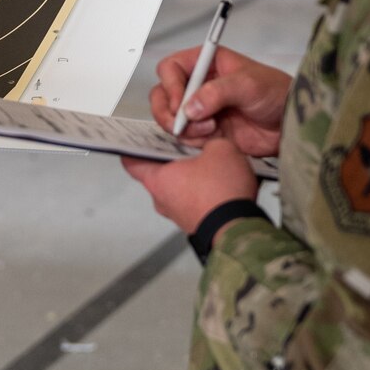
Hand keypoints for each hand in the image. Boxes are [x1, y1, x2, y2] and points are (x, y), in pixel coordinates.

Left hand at [121, 136, 257, 235]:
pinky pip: (194, 201)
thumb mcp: (221, 149)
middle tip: (186, 144)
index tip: (137, 140)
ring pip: (178, 188)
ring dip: (191, 175)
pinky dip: (203, 191)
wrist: (238, 229)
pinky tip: (220, 181)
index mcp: (158, 179)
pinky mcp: (194, 222)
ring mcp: (177, 214)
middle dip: (173, 158)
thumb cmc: (221, 193)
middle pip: (159, 173)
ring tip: (209, 162)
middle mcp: (162, 199)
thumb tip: (212, 144)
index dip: (133, 147)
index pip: (132, 162)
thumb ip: (211, 140)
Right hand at [149, 45, 290, 157]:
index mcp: (206, 63)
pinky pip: (185, 137)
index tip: (179, 103)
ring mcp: (200, 109)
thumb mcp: (248, 84)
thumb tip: (191, 106)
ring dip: (183, 128)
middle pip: (162, 94)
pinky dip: (193, 140)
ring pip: (171, 118)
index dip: (170, 85)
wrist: (290, 124)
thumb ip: (218, 92)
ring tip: (210, 129)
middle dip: (169, 111)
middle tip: (183, 123)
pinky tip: (214, 138)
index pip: (171, 68)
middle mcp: (199, 85)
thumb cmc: (276, 93)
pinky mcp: (206, 130)